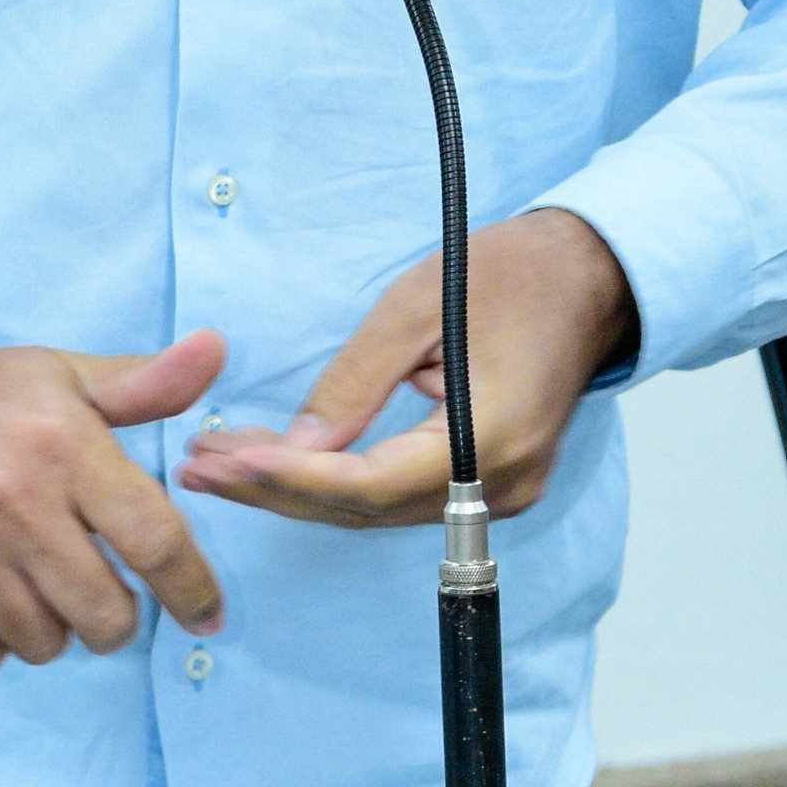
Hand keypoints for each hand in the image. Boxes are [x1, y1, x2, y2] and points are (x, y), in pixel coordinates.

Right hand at [0, 323, 226, 674]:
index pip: (155, 541)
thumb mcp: (59, 374)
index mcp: (62, 447)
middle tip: (99, 592)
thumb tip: (218, 351)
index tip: (207, 615)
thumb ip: (143, 383)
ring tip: (32, 582)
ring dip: (52, 627)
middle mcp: (12, 505)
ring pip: (45, 644)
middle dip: (115, 616)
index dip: (194, 590)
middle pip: (106, 615)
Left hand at [175, 209, 635, 528]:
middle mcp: (499, 485)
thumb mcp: (418, 306)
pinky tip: (279, 465)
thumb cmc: (510, 275)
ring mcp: (498, 494)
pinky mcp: (487, 486)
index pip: (374, 483)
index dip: (294, 478)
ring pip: (378, 511)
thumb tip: (293, 447)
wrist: (590, 280)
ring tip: (216, 465)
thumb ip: (355, 381)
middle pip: (369, 509)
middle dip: (276, 490)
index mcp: (492, 437)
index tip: (227, 460)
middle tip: (195, 466)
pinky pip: (399, 498)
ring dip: (297, 491)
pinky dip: (337, 486)